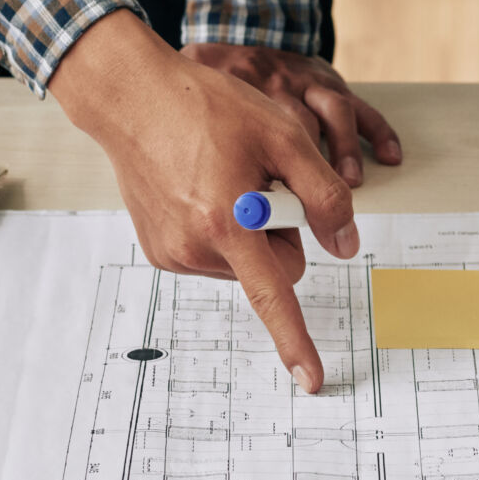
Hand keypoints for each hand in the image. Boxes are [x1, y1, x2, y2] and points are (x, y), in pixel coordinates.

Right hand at [55, 14, 357, 392]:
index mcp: (228, 222)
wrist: (133, 98)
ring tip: (224, 179)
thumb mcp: (282, 135)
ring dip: (250, 231)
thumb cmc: (206, 107)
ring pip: (246, 264)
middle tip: (260, 182)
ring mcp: (172, 253)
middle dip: (282, 235)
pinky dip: (223, 231)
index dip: (296, 342)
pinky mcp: (159, 251)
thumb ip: (324, 193)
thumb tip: (345, 245)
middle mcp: (195, 247)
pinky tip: (203, 188)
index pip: (273, 297)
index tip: (312, 381)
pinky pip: (216, 256)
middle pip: (275, 269)